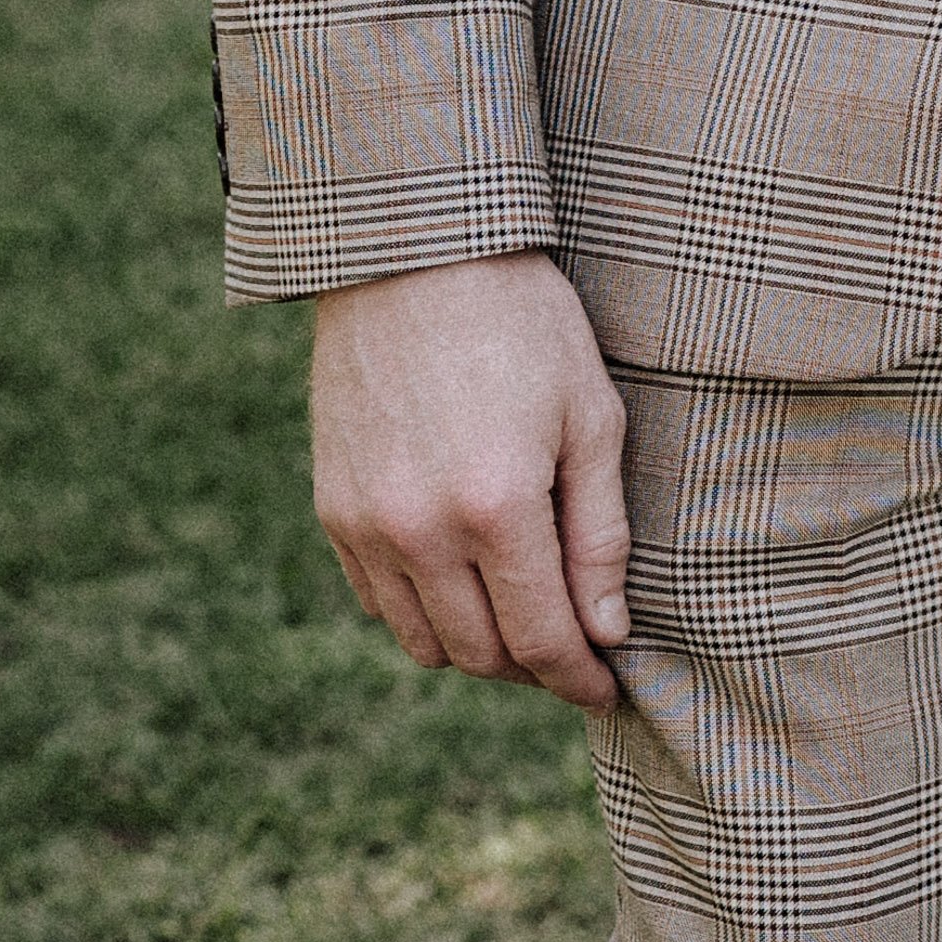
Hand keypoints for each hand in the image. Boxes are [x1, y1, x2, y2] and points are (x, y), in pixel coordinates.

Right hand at [310, 250, 633, 706]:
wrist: (413, 254)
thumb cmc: (524, 323)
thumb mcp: (590, 416)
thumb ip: (600, 534)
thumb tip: (608, 629)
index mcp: (497, 508)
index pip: (544, 639)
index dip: (581, 678)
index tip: (608, 687)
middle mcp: (420, 531)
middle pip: (484, 654)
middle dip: (537, 668)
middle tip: (575, 649)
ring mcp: (366, 524)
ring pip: (425, 642)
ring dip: (479, 647)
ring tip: (523, 616)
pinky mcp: (332, 508)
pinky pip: (377, 601)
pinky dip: (423, 612)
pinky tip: (463, 581)